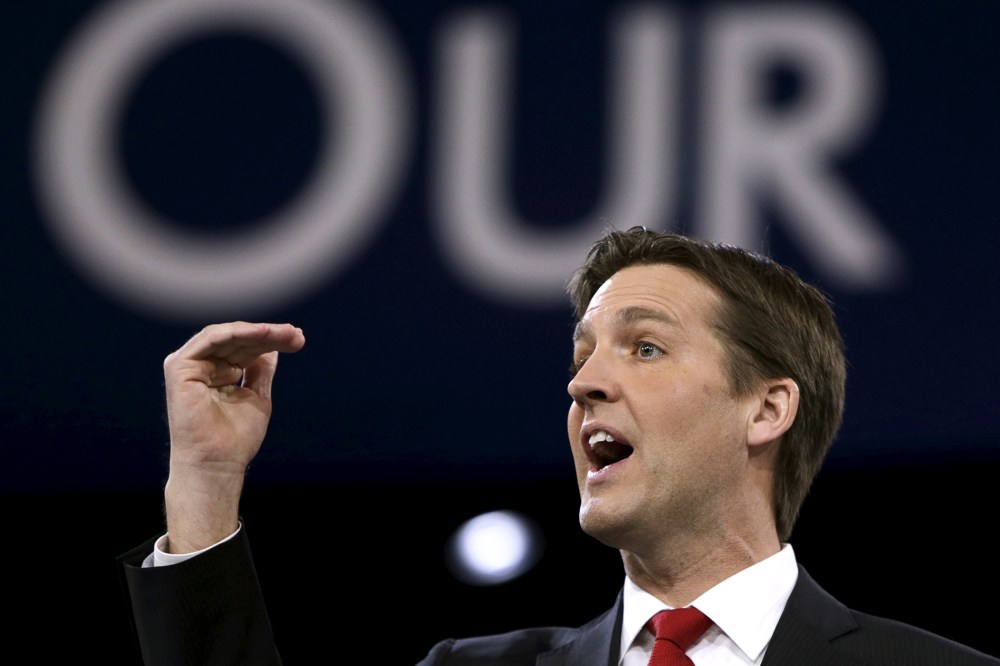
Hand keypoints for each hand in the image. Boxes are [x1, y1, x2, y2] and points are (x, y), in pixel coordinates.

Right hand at [161, 322, 305, 551]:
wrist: (218, 463)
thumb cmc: (235, 439)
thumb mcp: (257, 396)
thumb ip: (261, 370)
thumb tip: (272, 347)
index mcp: (217, 373)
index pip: (246, 348)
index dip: (272, 341)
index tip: (298, 339)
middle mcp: (202, 366)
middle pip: (239, 340)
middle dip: (270, 335)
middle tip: (296, 335)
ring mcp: (189, 365)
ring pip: (228, 336)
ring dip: (259, 332)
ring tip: (286, 334)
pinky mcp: (180, 367)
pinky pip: (212, 339)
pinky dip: (238, 333)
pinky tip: (263, 332)